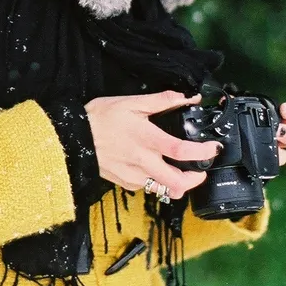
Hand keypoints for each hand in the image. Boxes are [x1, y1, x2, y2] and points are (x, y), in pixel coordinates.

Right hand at [84, 90, 219, 199]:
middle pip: (177, 183)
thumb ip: (162, 100)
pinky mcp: (126, 184)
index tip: (213, 149)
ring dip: (176, 182)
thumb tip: (188, 96)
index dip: (202, 153)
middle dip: (195, 180)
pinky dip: (156, 180)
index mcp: (146, 139)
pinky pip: (148, 186)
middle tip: (200, 170)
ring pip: (164, 188)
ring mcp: (134, 176)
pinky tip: (152, 167)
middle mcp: (142, 162)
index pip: (181, 151)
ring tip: (179, 170)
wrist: (72, 138)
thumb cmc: (100, 118)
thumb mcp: (131, 102)